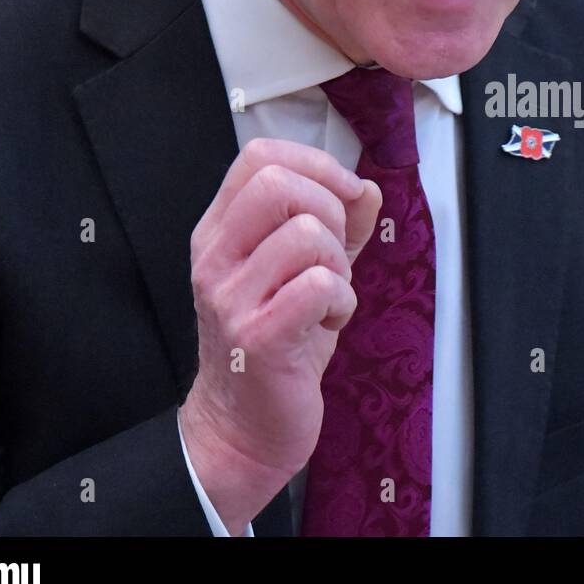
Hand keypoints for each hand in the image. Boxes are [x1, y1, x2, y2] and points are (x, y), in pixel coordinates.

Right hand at [178, 138, 380, 532]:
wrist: (244, 426)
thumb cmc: (277, 345)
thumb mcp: (304, 272)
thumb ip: (338, 227)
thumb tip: (367, 189)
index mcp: (221, 232)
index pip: (259, 157)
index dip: (317, 165)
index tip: (346, 195)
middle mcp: (216, 257)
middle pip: (279, 183)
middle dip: (330, 211)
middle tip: (333, 256)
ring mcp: (231, 297)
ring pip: (307, 235)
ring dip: (340, 266)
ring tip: (329, 297)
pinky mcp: (257, 336)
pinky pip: (319, 286)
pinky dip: (342, 302)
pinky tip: (329, 323)